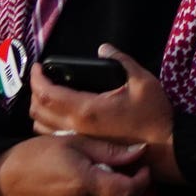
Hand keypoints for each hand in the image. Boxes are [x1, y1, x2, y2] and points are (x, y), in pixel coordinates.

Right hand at [0, 134, 151, 195]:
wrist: (4, 176)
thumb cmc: (37, 155)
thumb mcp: (73, 142)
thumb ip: (107, 150)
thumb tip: (139, 152)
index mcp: (86, 182)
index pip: (127, 190)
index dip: (142, 180)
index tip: (144, 167)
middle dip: (133, 188)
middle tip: (135, 171)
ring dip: (118, 192)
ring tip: (119, 176)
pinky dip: (103, 193)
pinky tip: (102, 182)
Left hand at [27, 44, 176, 175]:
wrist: (161, 147)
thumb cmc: (152, 114)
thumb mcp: (143, 81)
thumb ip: (122, 61)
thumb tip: (103, 49)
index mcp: (85, 109)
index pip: (47, 94)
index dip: (37, 78)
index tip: (38, 66)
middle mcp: (74, 127)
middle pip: (37, 110)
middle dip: (34, 91)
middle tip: (43, 77)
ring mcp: (76, 139)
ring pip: (40, 126)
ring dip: (38, 108)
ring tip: (48, 94)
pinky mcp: (81, 145)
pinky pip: (51, 134)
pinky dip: (46, 122)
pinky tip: (59, 112)